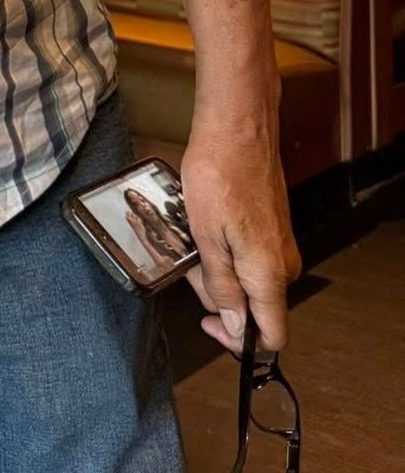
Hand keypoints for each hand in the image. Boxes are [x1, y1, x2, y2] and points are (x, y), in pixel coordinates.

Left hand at [179, 114, 300, 354]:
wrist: (238, 131)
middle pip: (254, 308)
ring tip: (191, 243)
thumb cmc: (218, 176)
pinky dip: (224, 254)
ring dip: (217, 273)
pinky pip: (250, 258)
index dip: (238, 341)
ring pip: (248, 281)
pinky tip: (203, 232)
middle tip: (188, 268)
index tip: (208, 324)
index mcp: (269, 274)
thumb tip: (236, 328)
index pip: (271, 336)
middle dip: (217, 297)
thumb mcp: (205, 238)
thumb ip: (222, 287)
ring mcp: (280, 247)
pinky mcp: (272, 230)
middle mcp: (283, 265)